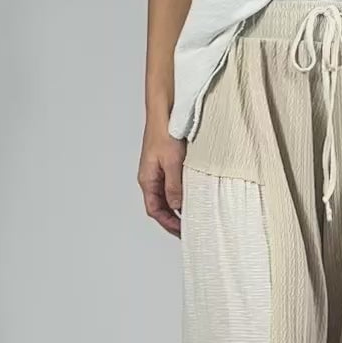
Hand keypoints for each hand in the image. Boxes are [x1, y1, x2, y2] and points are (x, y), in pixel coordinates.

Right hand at [139, 121, 185, 235]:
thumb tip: (177, 207)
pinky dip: (182, 193)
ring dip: (179, 206)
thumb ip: (174, 186)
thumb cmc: (165, 132)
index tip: (183, 231)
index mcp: (147, 179)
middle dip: (174, 219)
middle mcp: (151, 177)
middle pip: (161, 206)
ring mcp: (159, 170)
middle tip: (190, 228)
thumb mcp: (172, 162)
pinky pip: (173, 184)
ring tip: (194, 215)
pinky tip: (193, 195)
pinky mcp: (167, 163)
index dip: (168, 223)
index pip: (155, 210)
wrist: (165, 111)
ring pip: (167, 195)